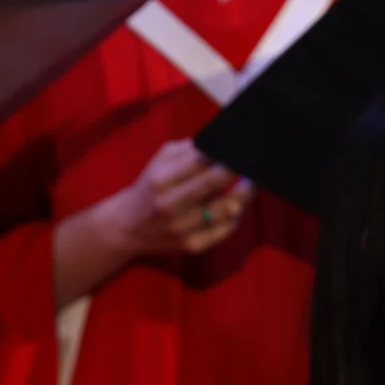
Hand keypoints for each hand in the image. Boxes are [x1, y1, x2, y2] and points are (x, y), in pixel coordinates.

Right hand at [52, 138, 253, 305]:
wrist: (127, 228)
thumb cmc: (150, 187)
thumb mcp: (161, 160)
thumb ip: (192, 148)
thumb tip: (227, 138)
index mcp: (162, 179)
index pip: (204, 158)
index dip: (229, 150)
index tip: (245, 144)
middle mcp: (170, 205)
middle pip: (218, 179)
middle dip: (242, 165)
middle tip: (257, 158)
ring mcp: (182, 228)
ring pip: (228, 206)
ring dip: (246, 191)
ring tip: (252, 180)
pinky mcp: (192, 246)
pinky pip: (227, 229)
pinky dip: (236, 214)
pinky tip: (237, 203)